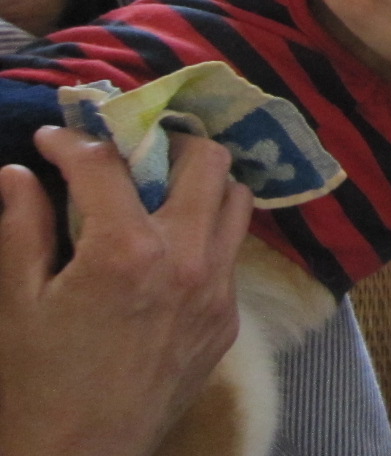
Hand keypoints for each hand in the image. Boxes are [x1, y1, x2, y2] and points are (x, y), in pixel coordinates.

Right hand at [0, 127, 251, 455]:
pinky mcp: (228, 319)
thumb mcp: (17, 301)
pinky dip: (206, 233)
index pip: (108, 165)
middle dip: (167, 143)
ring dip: (202, 183)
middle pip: (208, 161)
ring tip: (162, 187)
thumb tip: (18, 173)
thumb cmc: (35, 384)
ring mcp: (218, 290)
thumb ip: (24, 227)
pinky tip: (170, 246)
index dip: (74, 142)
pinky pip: (232, 252)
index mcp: (127, 251)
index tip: (54, 138)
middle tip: (133, 150)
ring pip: (236, 201)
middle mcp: (187, 259)